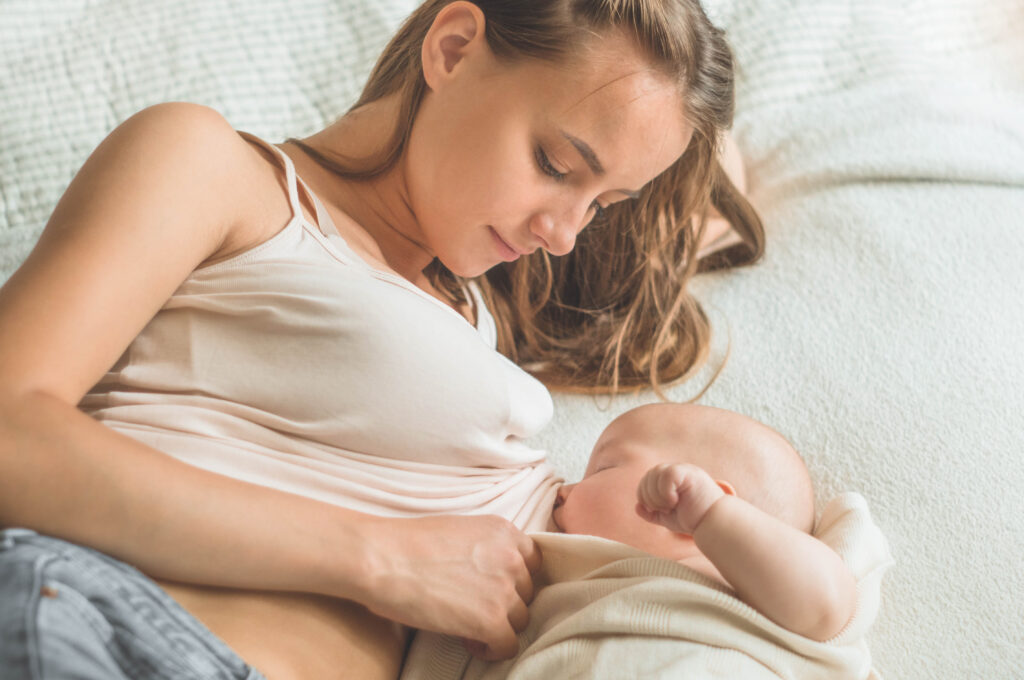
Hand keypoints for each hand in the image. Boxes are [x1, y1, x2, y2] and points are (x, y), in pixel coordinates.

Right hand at [359, 514, 539, 660]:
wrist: (382, 558)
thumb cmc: (407, 543)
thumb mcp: (459, 530)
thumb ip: (485, 547)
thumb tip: (487, 573)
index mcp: (503, 531)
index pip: (532, 561)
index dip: (513, 578)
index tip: (494, 587)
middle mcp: (511, 557)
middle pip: (526, 591)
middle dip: (504, 601)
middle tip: (474, 607)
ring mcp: (504, 590)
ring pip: (520, 619)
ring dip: (498, 625)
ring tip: (468, 625)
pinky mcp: (490, 620)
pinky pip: (508, 645)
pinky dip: (491, 648)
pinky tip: (468, 641)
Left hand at [635, 463, 724, 534]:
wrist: (713, 522)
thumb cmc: (694, 519)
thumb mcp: (668, 517)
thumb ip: (652, 512)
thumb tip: (637, 506)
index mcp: (670, 479)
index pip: (646, 480)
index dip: (645, 496)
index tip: (659, 510)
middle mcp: (676, 470)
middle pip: (648, 476)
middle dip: (650, 497)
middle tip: (666, 509)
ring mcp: (684, 469)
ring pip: (654, 474)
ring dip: (657, 496)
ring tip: (671, 506)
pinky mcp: (689, 472)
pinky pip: (666, 475)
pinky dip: (665, 491)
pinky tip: (675, 501)